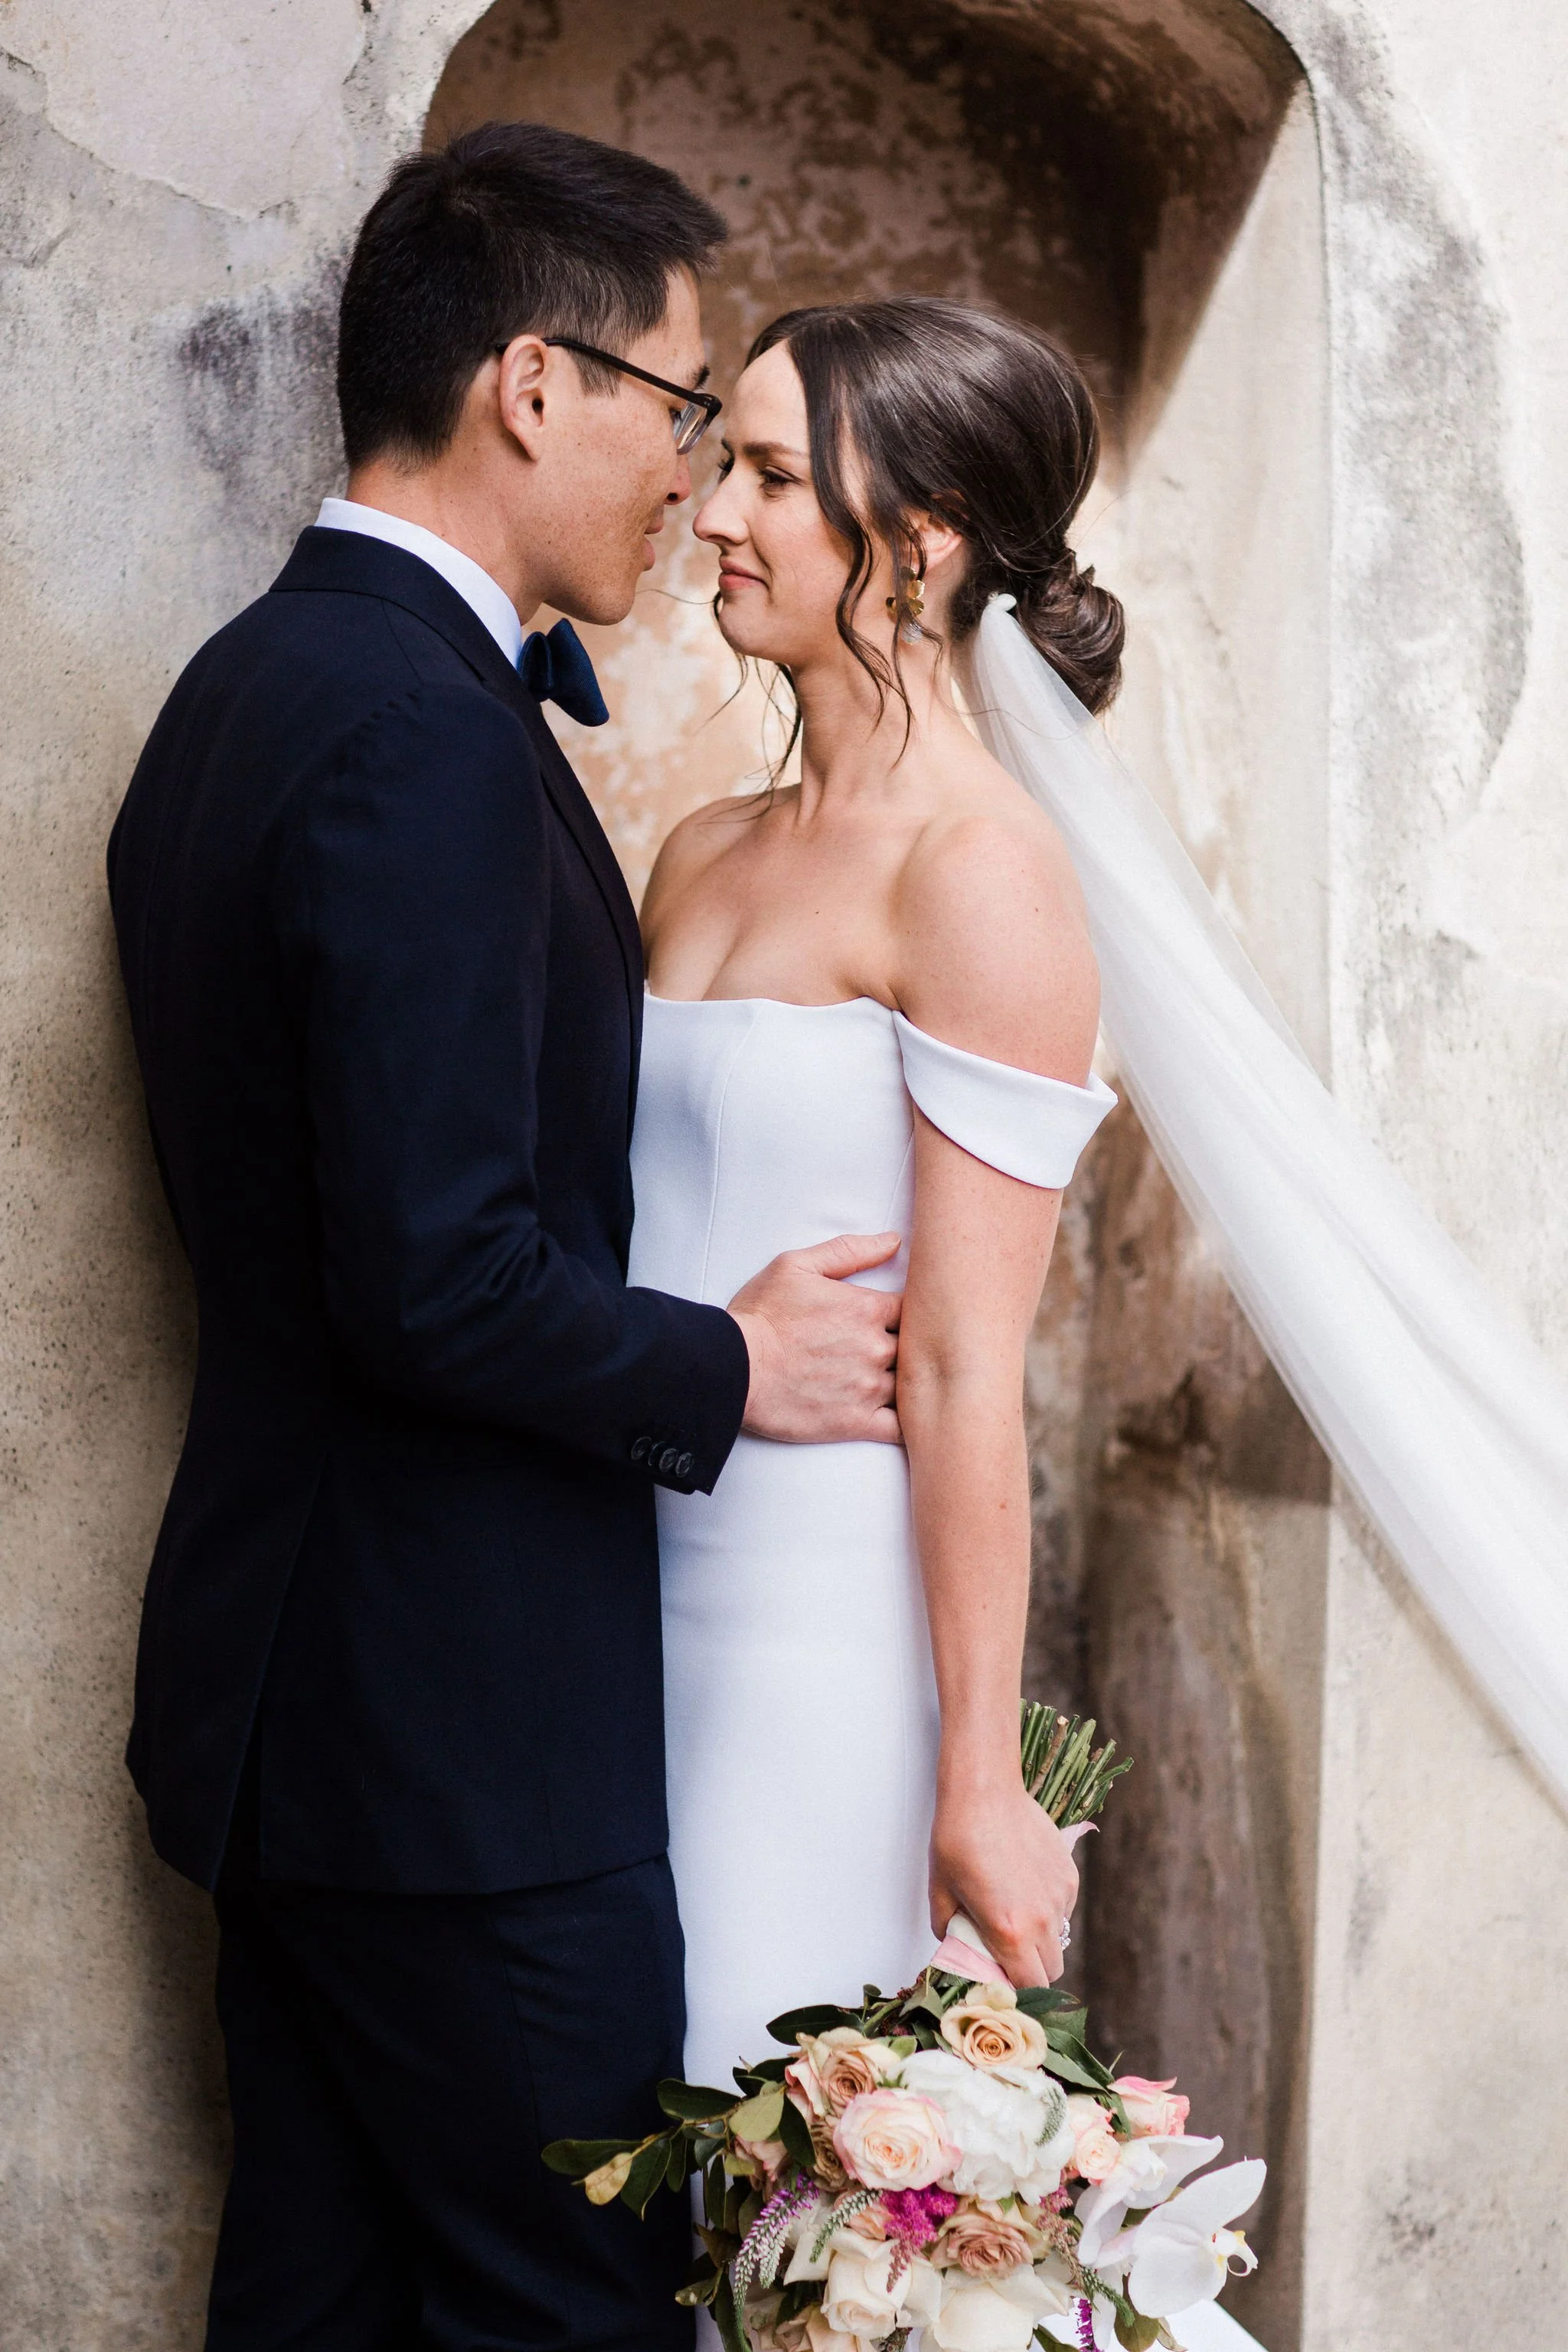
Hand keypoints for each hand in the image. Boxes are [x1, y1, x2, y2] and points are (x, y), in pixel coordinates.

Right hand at [729, 1232, 901, 1444]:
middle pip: (917, 1346)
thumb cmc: (761, 1315)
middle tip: (900, 1348)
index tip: (899, 1318)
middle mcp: (876, 1347)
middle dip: (912, 1346)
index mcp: (867, 1308)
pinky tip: (911, 1418)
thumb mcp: (797, 1266)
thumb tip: (894, 1241)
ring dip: (911, 1382)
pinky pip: (901, 1428)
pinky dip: (910, 1424)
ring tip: (905, 1381)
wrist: (732, 1368)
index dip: (912, 1312)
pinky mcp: (857, 1423)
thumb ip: (849, 1251)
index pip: (915, 1307)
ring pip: (912, 1384)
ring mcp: (869, 1388)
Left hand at [929, 1778, 1079, 1986]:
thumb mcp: (941, 1893)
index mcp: (1010, 1933)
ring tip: (1014, 1917)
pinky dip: (1049, 1911)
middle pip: (1052, 1971)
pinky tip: (1024, 1888)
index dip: (1016, 1991)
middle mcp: (1043, 1920)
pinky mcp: (1069, 1874)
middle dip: (1032, 1972)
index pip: (1029, 1987)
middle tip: (1006, 1955)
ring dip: (1041, 1942)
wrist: (984, 1791)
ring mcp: (1060, 1896)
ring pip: (1060, 1940)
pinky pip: (1064, 1909)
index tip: (1001, 1982)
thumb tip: (958, 1946)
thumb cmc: (957, 1839)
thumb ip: (951, 1932)